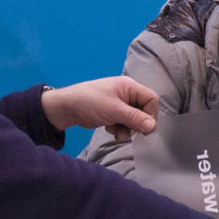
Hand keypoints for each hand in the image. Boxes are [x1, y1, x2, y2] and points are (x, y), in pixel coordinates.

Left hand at [41, 76, 158, 138]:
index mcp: (129, 87)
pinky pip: (125, 122)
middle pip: (143, 111)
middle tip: (128, 131)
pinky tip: (110, 128)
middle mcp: (127, 93)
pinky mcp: (113, 112)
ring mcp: (120, 103)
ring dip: (127, 128)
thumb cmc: (89, 102)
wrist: (66, 108)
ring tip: (115, 131)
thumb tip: (152, 127)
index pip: (151, 100)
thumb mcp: (114, 110)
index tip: (144, 128)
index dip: (150, 115)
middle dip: (136, 124)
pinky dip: (120, 128)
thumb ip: (135, 118)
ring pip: (134, 119)